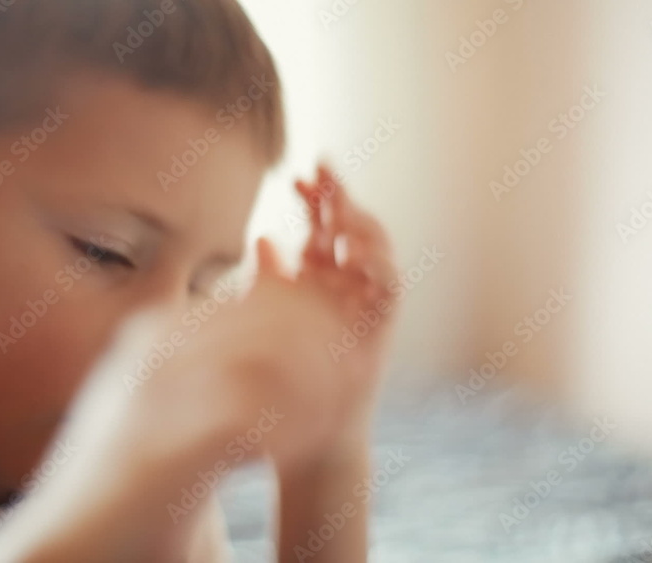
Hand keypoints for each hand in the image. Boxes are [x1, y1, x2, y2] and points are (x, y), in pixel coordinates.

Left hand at [290, 164, 397, 440]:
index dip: (315, 198)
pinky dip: (376, 264)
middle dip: (340, 196)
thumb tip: (261, 238)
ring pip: (378, 247)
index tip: (296, 175)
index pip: (322, 225)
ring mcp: (367, 300)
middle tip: (323, 171)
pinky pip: (389, 285)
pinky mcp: (381, 322)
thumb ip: (269, 277)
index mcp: (320, 274)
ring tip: (337, 214)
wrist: (308, 427)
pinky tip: (352, 253)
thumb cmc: (288, 374)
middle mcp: (348, 281)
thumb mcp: (270, 317)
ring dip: (360, 225)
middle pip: (351, 227)